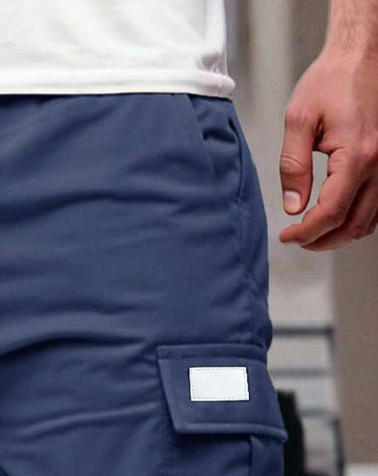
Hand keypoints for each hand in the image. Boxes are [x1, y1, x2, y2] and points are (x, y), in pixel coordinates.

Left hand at [279, 48, 377, 249]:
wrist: (361, 55)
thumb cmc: (331, 80)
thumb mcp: (299, 120)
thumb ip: (293, 166)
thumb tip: (293, 206)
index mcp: (356, 155)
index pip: (331, 212)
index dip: (305, 232)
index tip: (286, 236)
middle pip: (353, 225)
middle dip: (322, 240)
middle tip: (296, 239)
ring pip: (369, 221)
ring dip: (340, 234)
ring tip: (312, 233)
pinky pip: (377, 207)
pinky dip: (357, 220)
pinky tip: (335, 217)